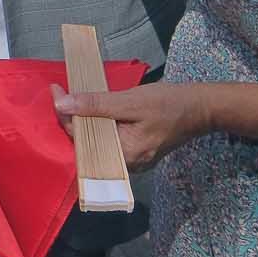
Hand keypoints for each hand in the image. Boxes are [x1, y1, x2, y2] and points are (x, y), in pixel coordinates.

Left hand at [54, 83, 213, 170]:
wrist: (200, 108)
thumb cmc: (168, 104)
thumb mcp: (130, 101)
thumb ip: (95, 105)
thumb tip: (63, 105)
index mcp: (126, 156)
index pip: (83, 139)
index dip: (66, 115)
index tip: (56, 91)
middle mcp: (127, 165)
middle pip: (88, 143)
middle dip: (71, 119)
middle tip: (61, 93)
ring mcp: (132, 160)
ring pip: (97, 142)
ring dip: (84, 121)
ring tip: (71, 99)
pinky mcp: (136, 152)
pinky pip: (109, 140)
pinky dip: (98, 125)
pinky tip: (91, 110)